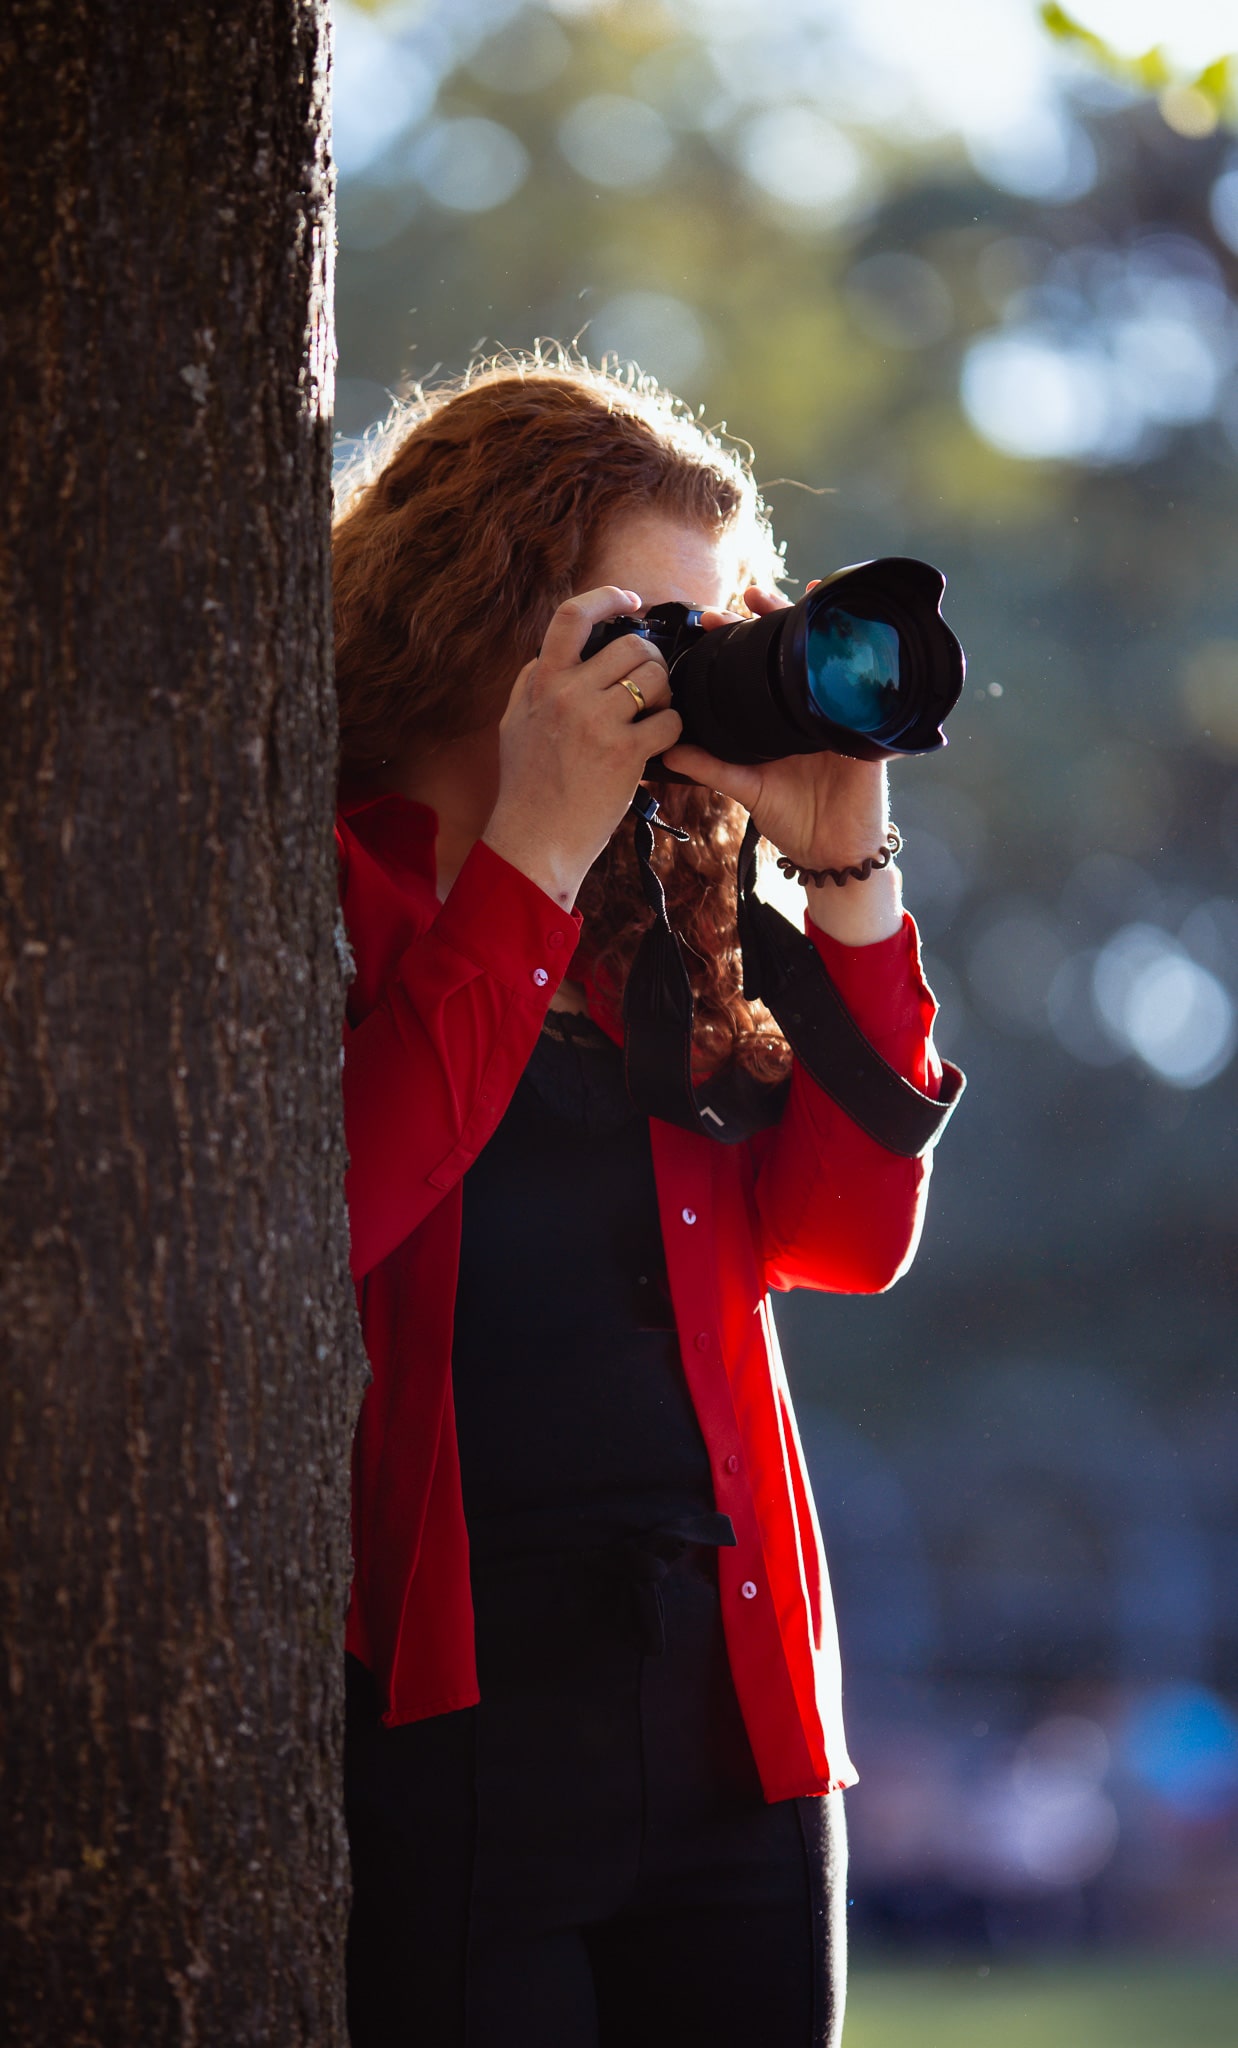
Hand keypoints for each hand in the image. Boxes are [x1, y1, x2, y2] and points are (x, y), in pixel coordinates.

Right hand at [484, 586, 681, 908]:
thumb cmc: (526, 787)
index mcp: (541, 682)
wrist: (533, 841)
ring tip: (654, 716)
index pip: (571, 616)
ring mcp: (596, 721)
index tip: (629, 600)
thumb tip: (553, 654)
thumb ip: (533, 684)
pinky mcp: (624, 753)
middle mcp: (566, 694)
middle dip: (651, 659)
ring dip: (665, 694)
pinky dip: (673, 729)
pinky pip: (669, 721)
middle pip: (631, 645)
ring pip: (655, 677)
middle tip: (652, 683)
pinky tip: (660, 744)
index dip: (606, 598)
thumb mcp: (514, 724)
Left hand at [663, 585, 902, 944]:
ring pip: (829, 654)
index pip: (754, 663)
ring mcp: (838, 711)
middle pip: (793, 647)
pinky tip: (850, 630)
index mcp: (777, 714)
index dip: (735, 636)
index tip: (707, 617)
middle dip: (773, 615)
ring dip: (818, 621)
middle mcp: (808, 705)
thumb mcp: (745, 786)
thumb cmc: (792, 818)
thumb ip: (710, 765)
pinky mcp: (866, 726)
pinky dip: (862, 655)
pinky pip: (867, 685)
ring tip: (802, 593)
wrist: (830, 852)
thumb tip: (666, 749)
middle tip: (748, 595)